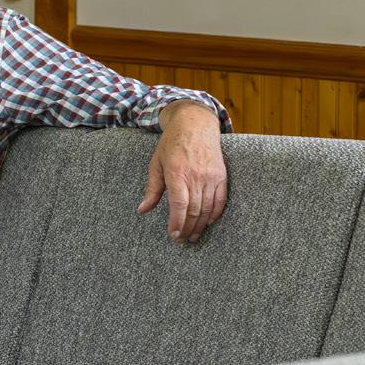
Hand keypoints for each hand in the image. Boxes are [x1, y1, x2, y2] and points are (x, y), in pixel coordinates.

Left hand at [139, 101, 227, 243]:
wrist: (195, 125)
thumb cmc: (171, 144)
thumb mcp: (156, 164)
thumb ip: (152, 189)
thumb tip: (143, 210)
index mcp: (177, 173)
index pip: (179, 204)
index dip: (177, 223)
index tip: (173, 236)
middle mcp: (196, 176)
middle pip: (194, 210)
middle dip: (187, 229)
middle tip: (181, 240)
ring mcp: (211, 176)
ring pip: (207, 209)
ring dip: (200, 226)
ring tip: (192, 236)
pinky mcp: (221, 176)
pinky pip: (220, 201)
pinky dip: (214, 215)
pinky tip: (207, 223)